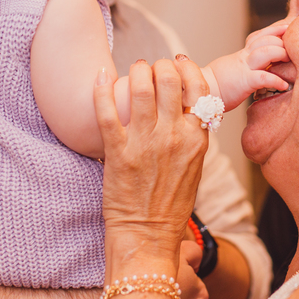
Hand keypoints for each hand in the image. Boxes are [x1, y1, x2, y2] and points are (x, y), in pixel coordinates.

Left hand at [95, 59, 208, 263]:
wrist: (148, 236)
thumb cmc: (170, 205)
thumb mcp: (195, 167)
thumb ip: (193, 136)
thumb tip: (188, 108)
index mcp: (197, 139)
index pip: (198, 87)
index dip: (187, 68)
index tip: (177, 62)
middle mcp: (174, 136)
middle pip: (169, 79)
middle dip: (159, 66)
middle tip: (150, 67)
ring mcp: (145, 142)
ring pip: (140, 87)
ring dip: (136, 71)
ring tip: (133, 70)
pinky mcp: (118, 151)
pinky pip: (107, 110)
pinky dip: (101, 88)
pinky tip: (100, 76)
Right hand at [205, 22, 288, 110]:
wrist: (202, 93)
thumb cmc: (218, 85)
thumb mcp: (235, 69)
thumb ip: (248, 65)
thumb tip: (263, 66)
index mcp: (243, 54)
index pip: (261, 35)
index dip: (276, 30)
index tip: (290, 27)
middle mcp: (244, 57)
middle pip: (266, 39)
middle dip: (283, 41)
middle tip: (296, 47)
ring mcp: (244, 68)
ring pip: (266, 52)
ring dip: (281, 54)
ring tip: (291, 62)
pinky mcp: (244, 82)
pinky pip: (263, 77)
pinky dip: (276, 80)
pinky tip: (284, 85)